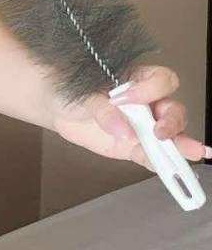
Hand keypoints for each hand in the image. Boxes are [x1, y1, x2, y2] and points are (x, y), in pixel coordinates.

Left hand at [50, 64, 210, 168]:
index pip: (160, 81)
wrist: (58, 106)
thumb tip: (121, 128)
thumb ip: (102, 108)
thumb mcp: (84, 93)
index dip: (150, 90)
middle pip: (172, 110)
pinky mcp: (133, 147)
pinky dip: (159, 163)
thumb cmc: (74, 89)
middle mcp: (146, 103)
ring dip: (179, 145)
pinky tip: (167, 169)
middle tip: (161, 132)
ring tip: (190, 153)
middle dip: (172, 121)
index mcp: (138, 80)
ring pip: (169, 136)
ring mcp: (142, 127)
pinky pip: (150, 156)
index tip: (127, 100)